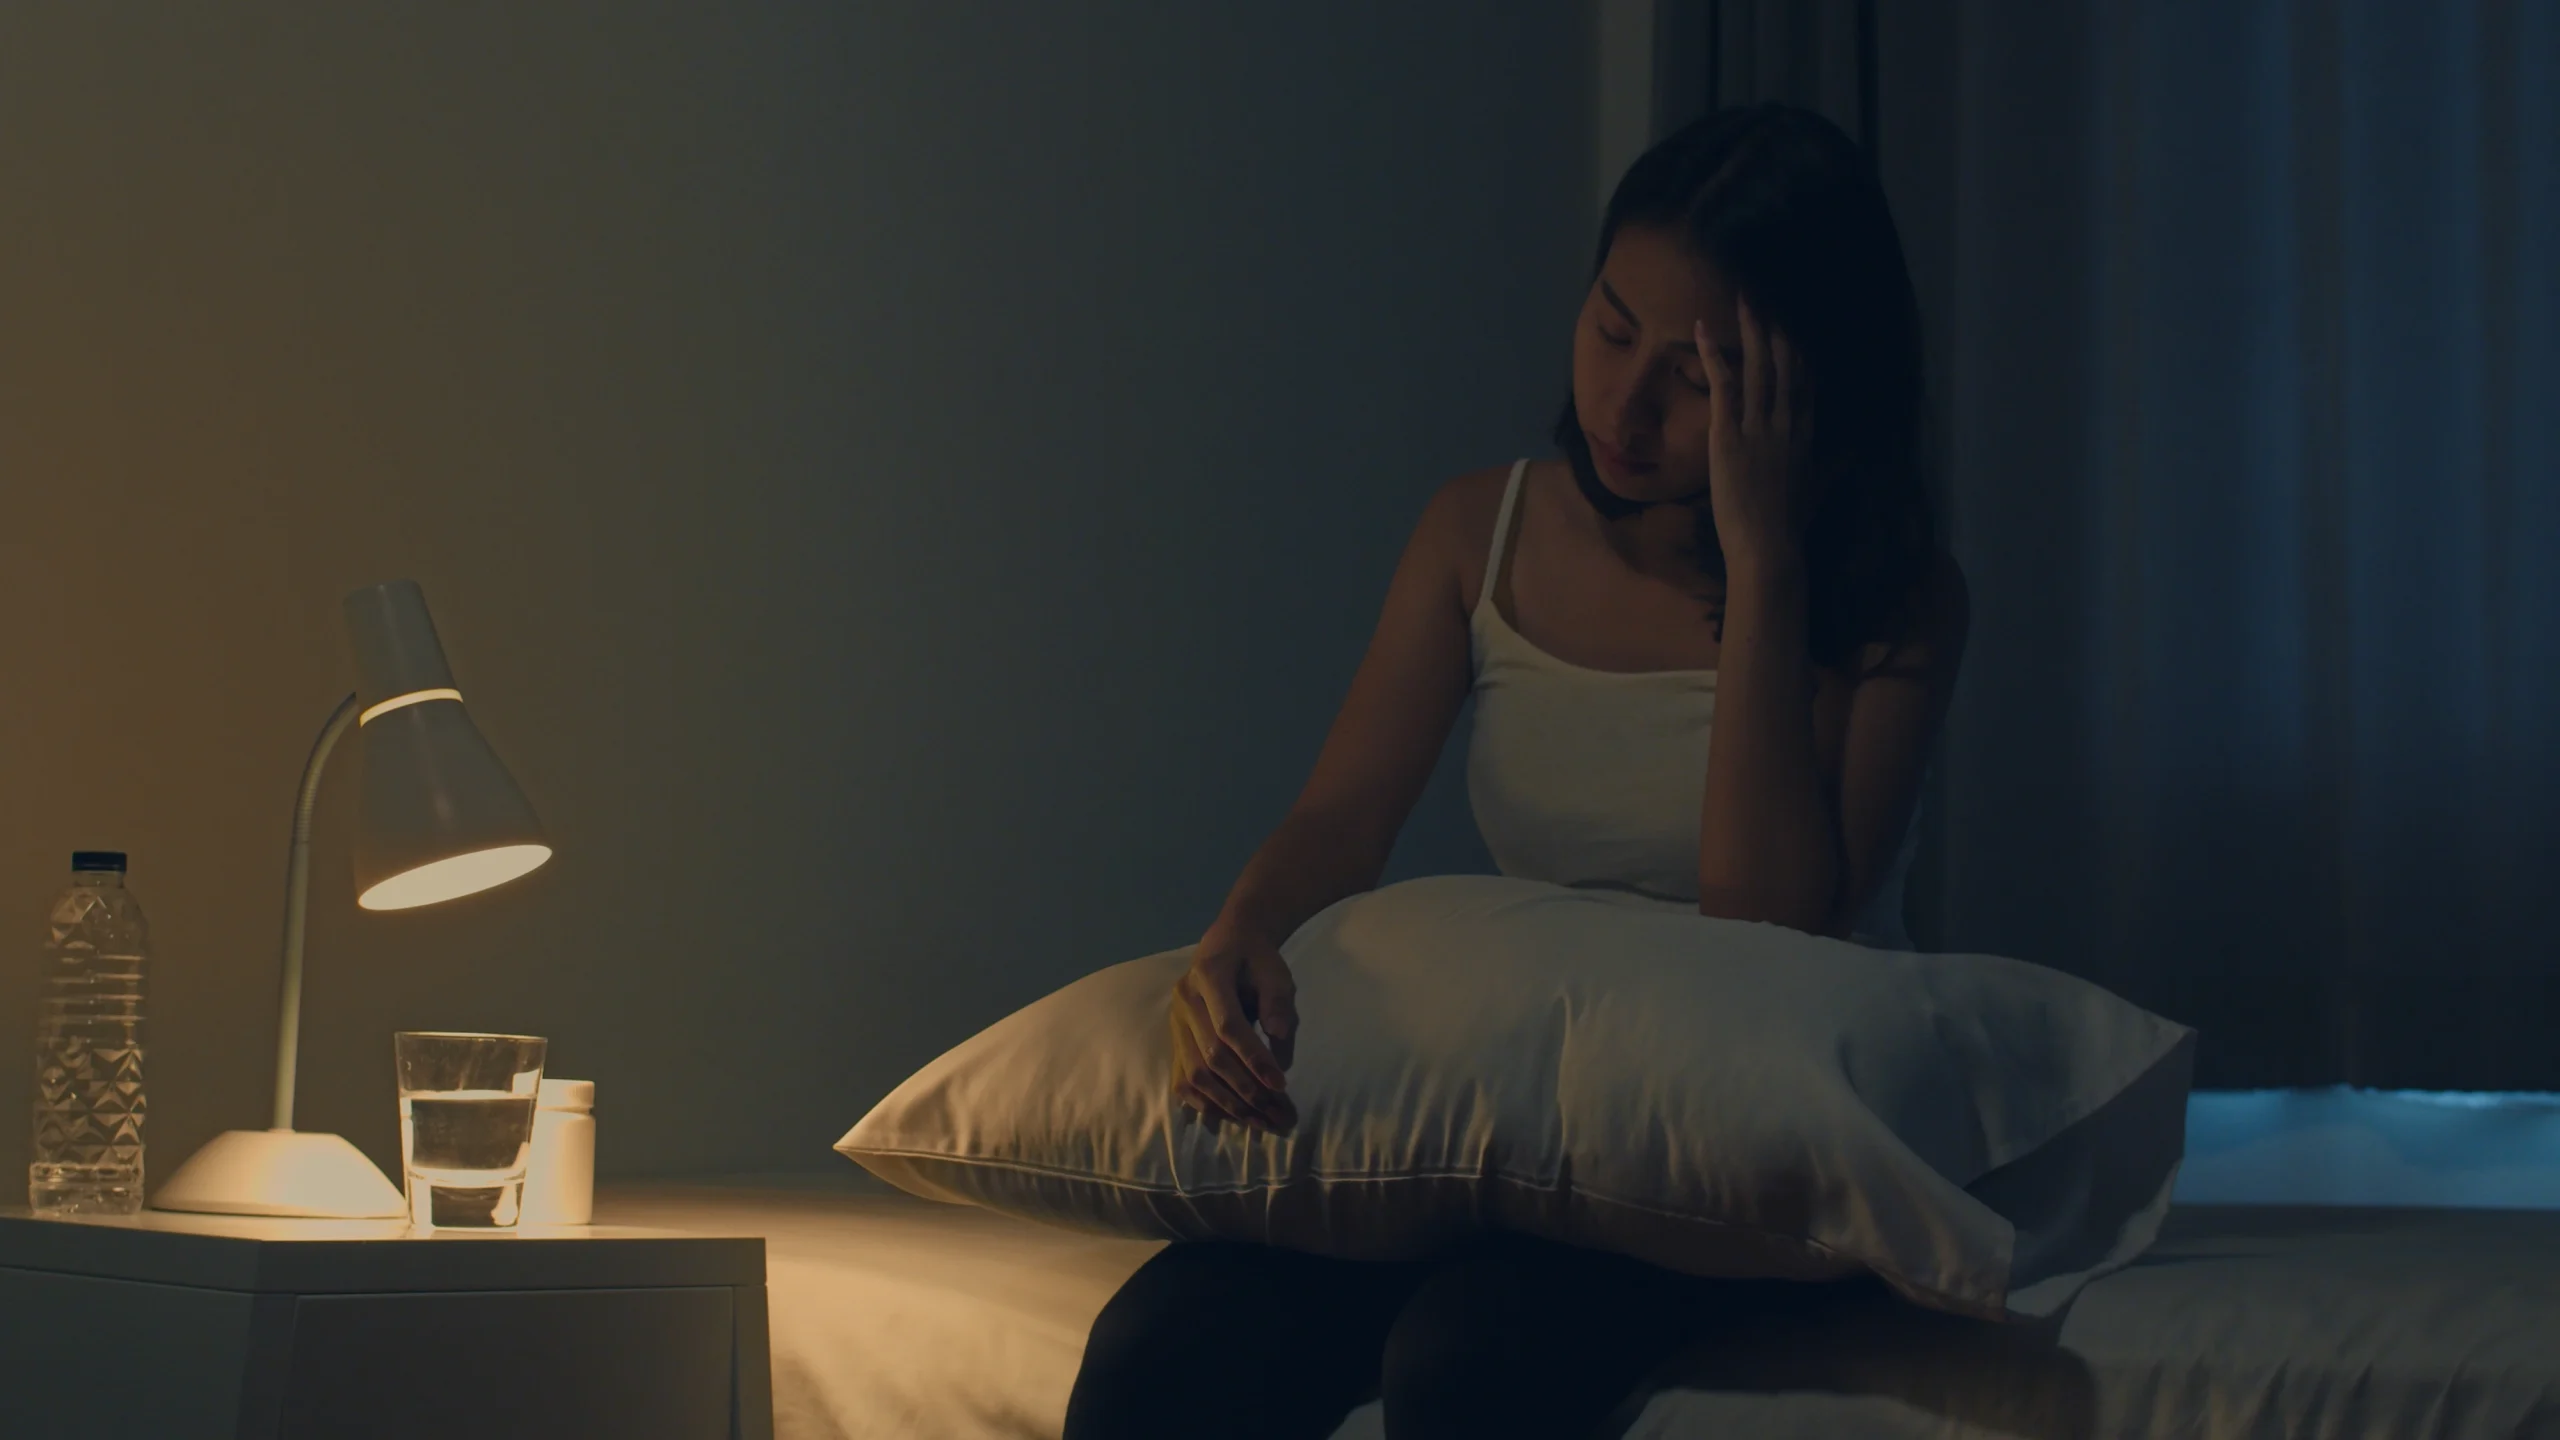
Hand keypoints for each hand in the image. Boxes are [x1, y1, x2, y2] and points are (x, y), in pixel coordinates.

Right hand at [1170, 928, 1299, 1132]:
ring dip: (1227, 1103)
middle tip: (1276, 1112)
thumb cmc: (1256, 960)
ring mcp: (1174, 1022)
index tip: (1281, 1084)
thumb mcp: (1275, 971)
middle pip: (1209, 1055)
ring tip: (1259, 1121)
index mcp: (1208, 975)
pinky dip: (1204, 1103)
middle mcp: (1184, 1000)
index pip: (1228, 1026)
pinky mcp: (1174, 1040)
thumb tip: (1279, 1038)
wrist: (1227, 946)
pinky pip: (1182, 1079)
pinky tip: (1230, 1117)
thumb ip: (1278, 1001)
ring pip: (1193, 1073)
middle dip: (1244, 1089)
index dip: (1254, 1058)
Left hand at [1696, 297, 1814, 567]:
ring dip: (1751, 332)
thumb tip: (1853, 452)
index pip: (1806, 382)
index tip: (1796, 324)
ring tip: (1745, 301)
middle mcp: (1787, 422)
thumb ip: (1833, 465)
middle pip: (1786, 365)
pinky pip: (1723, 386)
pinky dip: (1713, 356)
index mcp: (1805, 433)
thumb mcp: (1817, 488)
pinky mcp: (1730, 435)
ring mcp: (1759, 426)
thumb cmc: (1789, 524)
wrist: (1768, 546)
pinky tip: (1702, 331)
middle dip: (1777, 329)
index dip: (1801, 351)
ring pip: (1759, 368)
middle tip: (1769, 297)